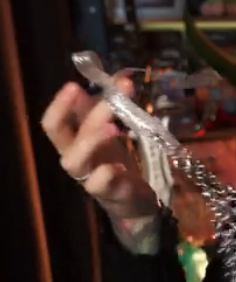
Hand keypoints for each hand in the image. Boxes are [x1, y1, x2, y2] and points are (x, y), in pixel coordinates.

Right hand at [41, 78, 157, 221]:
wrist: (135, 202)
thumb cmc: (116, 164)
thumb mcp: (109, 136)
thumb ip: (105, 112)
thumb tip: (111, 80)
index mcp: (74, 143)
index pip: (54, 124)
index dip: (59, 106)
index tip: (74, 86)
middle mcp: (76, 160)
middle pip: (66, 137)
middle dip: (88, 115)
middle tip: (113, 100)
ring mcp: (89, 178)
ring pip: (75, 161)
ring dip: (91, 140)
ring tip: (114, 128)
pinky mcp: (109, 193)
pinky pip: (98, 185)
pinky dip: (106, 174)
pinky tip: (118, 166)